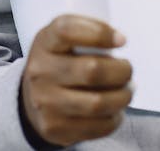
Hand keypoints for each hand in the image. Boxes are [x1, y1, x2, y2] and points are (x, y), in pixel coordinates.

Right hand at [19, 15, 132, 147]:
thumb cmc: (57, 62)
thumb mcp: (62, 38)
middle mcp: (41, 71)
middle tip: (128, 70)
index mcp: (45, 42)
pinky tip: (115, 110)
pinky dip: (114, 118)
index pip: (68, 31)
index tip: (121, 40)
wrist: (31, 98)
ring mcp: (46, 102)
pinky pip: (97, 127)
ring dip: (122, 97)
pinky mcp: (55, 127)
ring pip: (98, 103)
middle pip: (92, 70)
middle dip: (121, 71)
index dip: (100, 33)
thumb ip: (86, 31)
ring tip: (127, 91)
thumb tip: (119, 40)